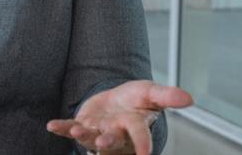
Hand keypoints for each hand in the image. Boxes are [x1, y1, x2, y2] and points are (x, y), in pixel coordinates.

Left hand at [47, 80, 192, 154]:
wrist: (117, 102)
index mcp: (134, 125)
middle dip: (108, 141)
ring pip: (91, 138)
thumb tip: (189, 98)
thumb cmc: (135, 101)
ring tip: (76, 130)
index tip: (146, 154)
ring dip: (83, 135)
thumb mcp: (151, 93)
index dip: (143, 143)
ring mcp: (98, 131)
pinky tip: (52, 126)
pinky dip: (61, 128)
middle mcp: (116, 132)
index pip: (139, 134)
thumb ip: (167, 96)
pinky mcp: (83, 126)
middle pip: (113, 140)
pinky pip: (70, 129)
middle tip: (103, 144)